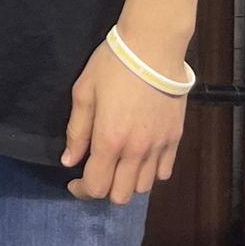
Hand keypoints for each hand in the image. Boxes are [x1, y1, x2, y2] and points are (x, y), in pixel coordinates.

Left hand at [61, 35, 188, 204]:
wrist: (153, 49)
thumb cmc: (112, 65)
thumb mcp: (84, 92)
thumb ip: (77, 130)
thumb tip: (69, 161)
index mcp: (109, 140)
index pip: (96, 186)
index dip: (81, 191)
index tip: (73, 182)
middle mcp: (136, 152)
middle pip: (120, 196)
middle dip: (103, 190)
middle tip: (95, 171)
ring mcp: (159, 148)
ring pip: (142, 188)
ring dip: (126, 182)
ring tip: (117, 163)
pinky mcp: (175, 141)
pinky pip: (163, 173)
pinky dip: (149, 172)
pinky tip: (139, 156)